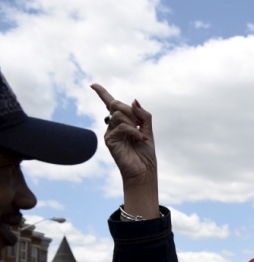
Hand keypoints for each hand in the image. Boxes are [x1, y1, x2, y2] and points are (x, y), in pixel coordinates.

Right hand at [91, 84, 159, 218]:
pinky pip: (122, 126)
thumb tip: (134, 101)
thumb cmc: (145, 152)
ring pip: (119, 114)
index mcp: (123, 122)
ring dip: (133, 123)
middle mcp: (114, 125)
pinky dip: (133, 131)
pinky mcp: (109, 139)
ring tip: (140, 136)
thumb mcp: (148, 130)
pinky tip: (140, 140)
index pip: (110, 104)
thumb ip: (143, 115)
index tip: (93, 85)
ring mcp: (110, 132)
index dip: (102, 94)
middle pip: (117, 105)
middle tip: (139, 124)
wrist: (144, 170)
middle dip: (130, 110)